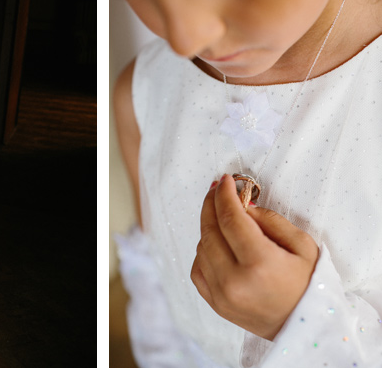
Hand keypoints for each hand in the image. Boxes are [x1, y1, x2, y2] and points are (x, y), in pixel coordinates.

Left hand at [191, 173, 318, 339]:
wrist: (305, 326)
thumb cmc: (309, 283)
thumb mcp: (303, 246)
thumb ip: (270, 221)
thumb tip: (242, 205)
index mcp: (259, 263)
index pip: (230, 219)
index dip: (224, 195)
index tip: (224, 180)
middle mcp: (234, 280)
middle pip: (210, 231)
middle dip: (211, 205)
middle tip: (216, 190)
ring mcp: (220, 294)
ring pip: (201, 248)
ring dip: (210, 228)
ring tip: (225, 220)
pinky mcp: (214, 303)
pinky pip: (197, 268)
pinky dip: (204, 251)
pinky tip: (219, 245)